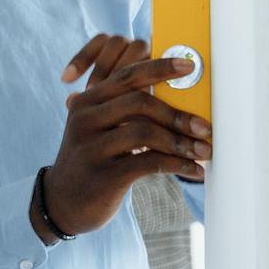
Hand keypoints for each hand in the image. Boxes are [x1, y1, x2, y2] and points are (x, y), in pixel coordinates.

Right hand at [41, 35, 211, 237]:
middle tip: (205, 129)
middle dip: (178, 115)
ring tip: (203, 152)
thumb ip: (123, 109)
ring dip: (181, 143)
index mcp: (87, 101)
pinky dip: (177, 165)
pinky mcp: (102, 176)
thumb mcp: (99, 129)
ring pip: (144, 132)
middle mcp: (85, 119)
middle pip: (139, 102)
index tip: (191, 66)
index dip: (161, 67)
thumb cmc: (95, 160)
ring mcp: (91, 147)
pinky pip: (147, 163)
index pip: (128, 75)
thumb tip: (179, 97)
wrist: (63, 202)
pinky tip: (193, 171)